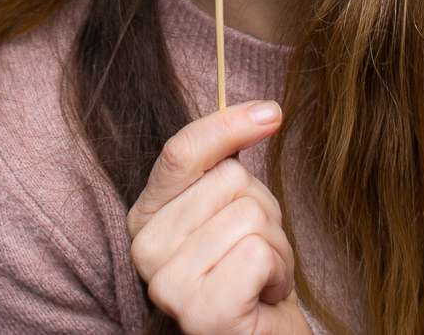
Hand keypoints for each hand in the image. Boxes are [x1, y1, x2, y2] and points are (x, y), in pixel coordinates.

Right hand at [127, 101, 311, 334]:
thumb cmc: (250, 274)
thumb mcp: (233, 209)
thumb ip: (226, 165)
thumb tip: (266, 111)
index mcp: (145, 216)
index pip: (182, 152)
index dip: (228, 125)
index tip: (272, 113)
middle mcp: (145, 248)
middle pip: (231, 182)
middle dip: (264, 213)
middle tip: (255, 253)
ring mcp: (168, 283)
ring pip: (251, 216)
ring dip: (276, 246)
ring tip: (261, 277)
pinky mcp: (201, 311)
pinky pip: (259, 253)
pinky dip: (279, 272)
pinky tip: (265, 295)